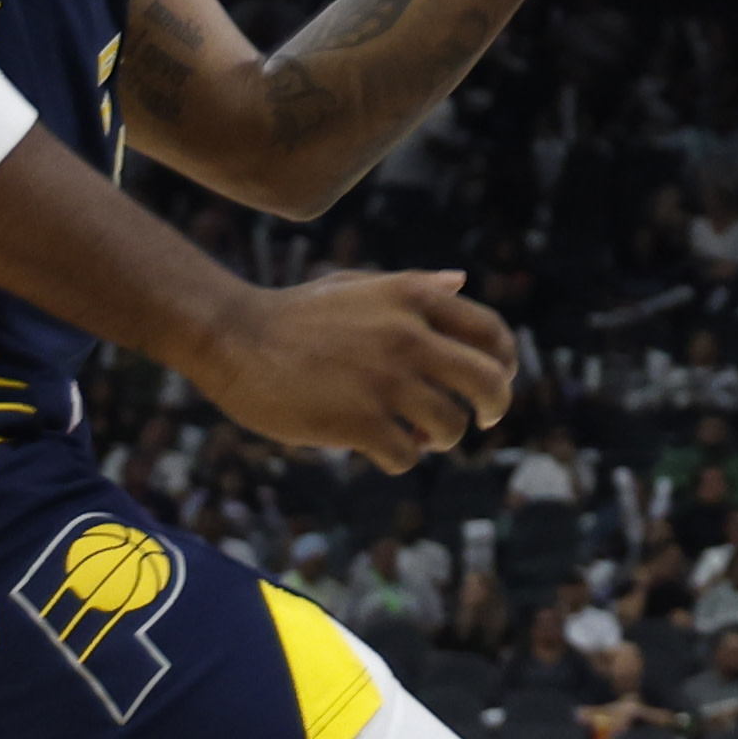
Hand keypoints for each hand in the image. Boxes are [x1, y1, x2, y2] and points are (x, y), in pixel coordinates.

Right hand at [192, 271, 516, 468]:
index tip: (498, 380)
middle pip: (488, 382)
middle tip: (480, 421)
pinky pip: (407, 455)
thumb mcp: (358, 284)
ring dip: (441, 439)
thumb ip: (414, 285)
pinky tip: (381, 449)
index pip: (492, 332)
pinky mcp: (359, 421)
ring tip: (419, 436)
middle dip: (493, 408)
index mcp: (415, 298)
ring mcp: (386, 380)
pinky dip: (401, 458)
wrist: (233, 338)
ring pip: (451, 426)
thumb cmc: (295, 312)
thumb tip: (462, 280)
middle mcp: (410, 336)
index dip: (504, 362)